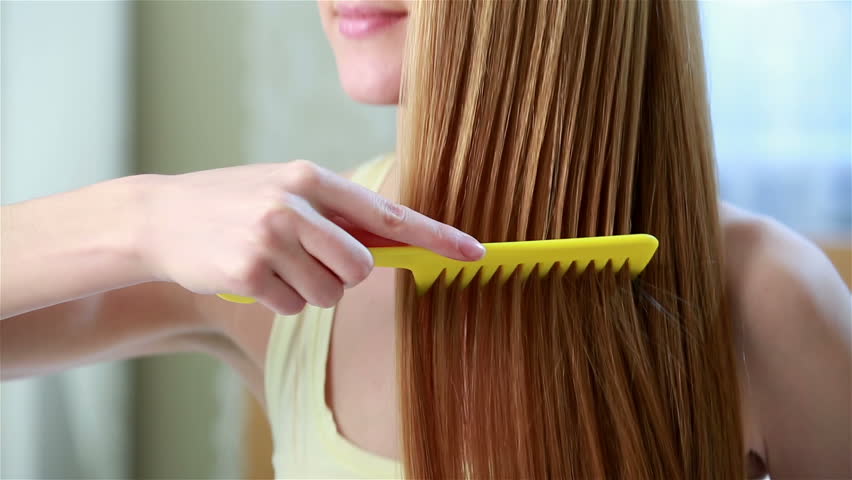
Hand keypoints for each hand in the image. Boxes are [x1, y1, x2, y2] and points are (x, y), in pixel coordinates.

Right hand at [139, 160, 483, 313]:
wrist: (158, 216)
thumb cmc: (233, 203)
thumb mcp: (283, 189)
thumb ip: (334, 212)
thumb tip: (393, 242)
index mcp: (311, 177)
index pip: (388, 213)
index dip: (436, 237)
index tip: (475, 253)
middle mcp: (295, 204)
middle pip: (361, 267)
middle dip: (342, 275)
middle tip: (306, 260)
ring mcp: (271, 237)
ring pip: (329, 293)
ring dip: (305, 289)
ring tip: (270, 262)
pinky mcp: (249, 271)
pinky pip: (292, 307)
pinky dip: (276, 300)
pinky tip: (249, 275)